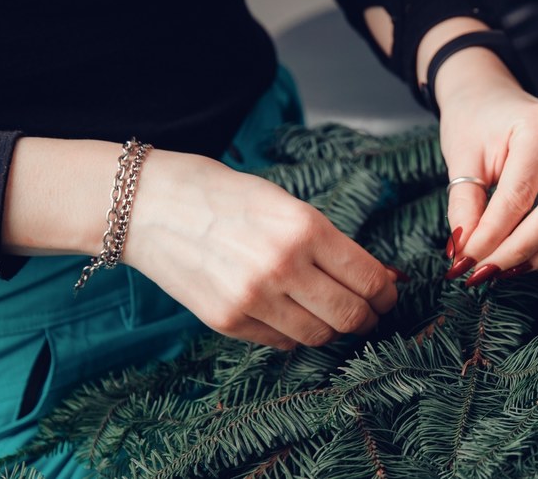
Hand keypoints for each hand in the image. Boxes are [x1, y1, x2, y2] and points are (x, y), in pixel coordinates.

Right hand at [122, 150, 398, 349]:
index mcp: (305, 228)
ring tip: (332, 314)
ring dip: (334, 329)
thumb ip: (333, 243)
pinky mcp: (227, 322)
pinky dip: (296, 333)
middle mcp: (283, 267)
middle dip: (369, 317)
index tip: (389, 294)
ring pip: (319, 335)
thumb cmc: (224, 196)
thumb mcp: (287, 204)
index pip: (370, 279)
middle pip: (351, 315)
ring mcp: (253, 299)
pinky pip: (282, 342)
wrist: (147, 205)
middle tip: (370, 312)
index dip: (388, 293)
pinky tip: (291, 314)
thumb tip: (384, 276)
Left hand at [435, 51, 537, 285]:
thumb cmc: (475, 125)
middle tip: (485, 272)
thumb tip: (467, 253)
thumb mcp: (460, 159)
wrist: (491, 97)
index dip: (491, 236)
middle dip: (520, 250)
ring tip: (514, 268)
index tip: (465, 262)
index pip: (519, 197)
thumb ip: (466, 206)